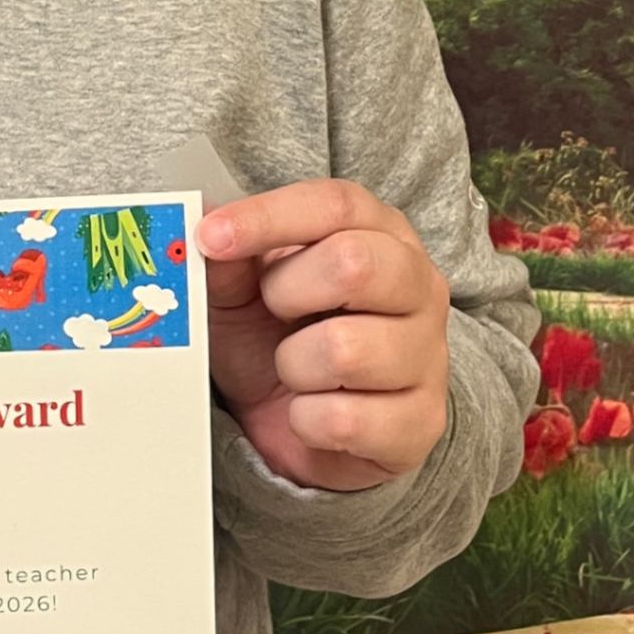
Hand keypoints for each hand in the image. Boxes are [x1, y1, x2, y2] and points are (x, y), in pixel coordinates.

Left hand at [197, 181, 450, 492]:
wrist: (306, 428)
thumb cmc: (279, 339)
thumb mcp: (240, 291)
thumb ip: (227, 258)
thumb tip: (204, 222)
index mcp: (380, 233)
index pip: (335, 205)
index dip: (268, 217)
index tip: (210, 237)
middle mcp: (419, 285)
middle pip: (354, 264)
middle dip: (286, 293)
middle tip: (272, 312)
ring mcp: (429, 355)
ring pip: (345, 350)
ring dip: (293, 366)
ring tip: (296, 370)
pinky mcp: (422, 422)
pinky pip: (345, 420)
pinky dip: (307, 420)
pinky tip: (312, 413)